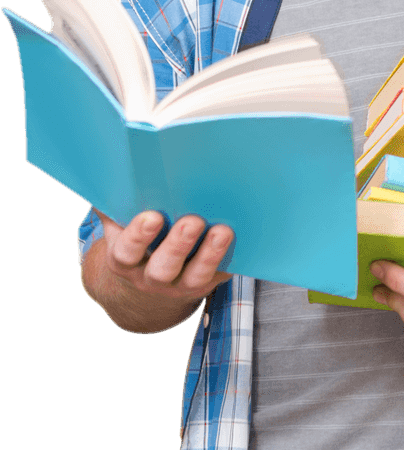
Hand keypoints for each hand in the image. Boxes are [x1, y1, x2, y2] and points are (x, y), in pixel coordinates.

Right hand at [85, 209, 233, 330]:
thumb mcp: (120, 223)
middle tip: (192, 220)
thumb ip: (116, 200)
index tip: (153, 216)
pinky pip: (221, 275)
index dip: (138, 236)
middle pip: (163, 268)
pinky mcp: (207, 284)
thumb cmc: (137, 238)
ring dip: (210, 254)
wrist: (148, 283)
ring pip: (196, 276)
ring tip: (223, 231)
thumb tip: (115, 164)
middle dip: (178, 245)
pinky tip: (243, 238)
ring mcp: (181, 285)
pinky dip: (231, 259)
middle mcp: (151, 277)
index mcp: (125, 259)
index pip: (127, 252)